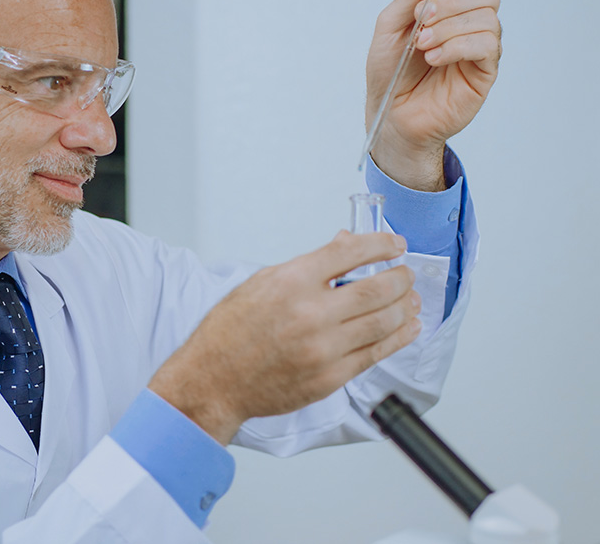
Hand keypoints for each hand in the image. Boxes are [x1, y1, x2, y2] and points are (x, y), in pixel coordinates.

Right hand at [148, 231, 421, 444]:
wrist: (214, 380)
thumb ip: (308, 266)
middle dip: (401, 277)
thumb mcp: (261, 283)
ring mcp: (323, 348)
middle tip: (406, 273)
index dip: (382, 244)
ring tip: (411, 299)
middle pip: (378, 288)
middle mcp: (311, 313)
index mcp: (291, 282)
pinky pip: (376, 354)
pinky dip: (398, 338)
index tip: (395, 244)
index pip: (351, 252)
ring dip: (405, 307)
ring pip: (384, 322)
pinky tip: (407, 328)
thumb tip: (344, 246)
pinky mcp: (330, 377)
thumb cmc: (229, 333)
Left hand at [366, 0, 501, 190]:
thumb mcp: (390, 27)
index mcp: (448, 1)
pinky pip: (486, 44)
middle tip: (422, 19)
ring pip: (486, 16)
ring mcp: (481, 44)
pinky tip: (433, 58)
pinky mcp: (485, 69)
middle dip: (452, 0)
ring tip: (421, 46)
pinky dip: (456, 46)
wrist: (390, 114)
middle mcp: (470, 18)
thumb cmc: (389, 72)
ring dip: (448, 28)